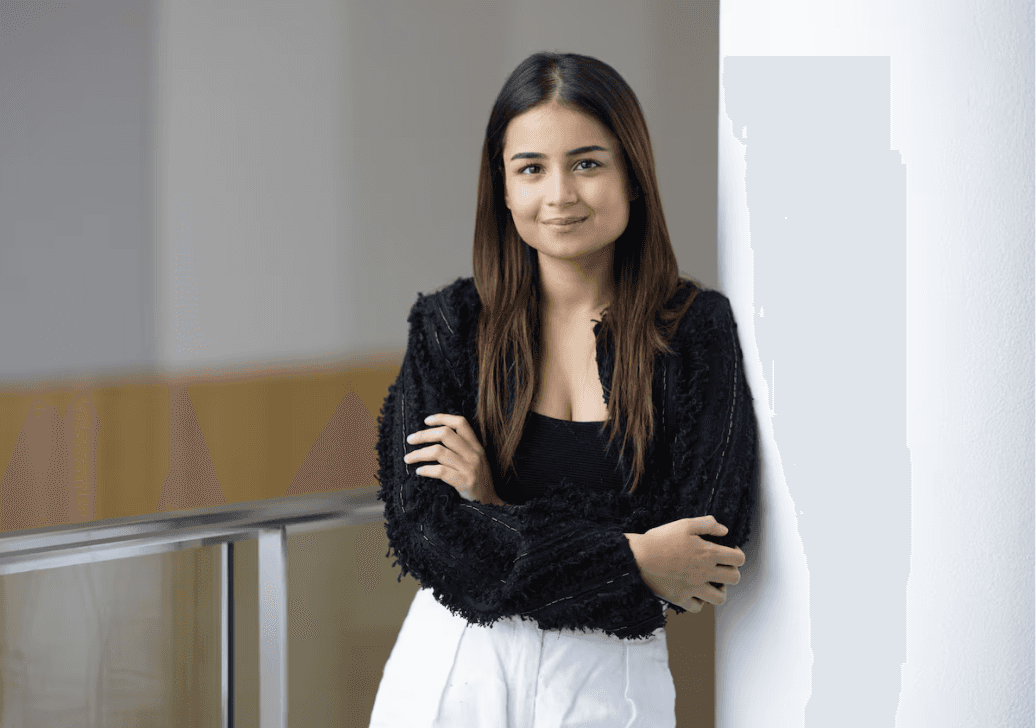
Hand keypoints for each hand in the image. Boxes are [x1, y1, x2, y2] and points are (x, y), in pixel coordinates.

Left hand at [403, 413, 503, 505]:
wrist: (490, 504)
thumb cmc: (478, 481)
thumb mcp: (476, 460)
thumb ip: (462, 448)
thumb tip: (436, 437)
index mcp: (477, 446)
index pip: (460, 423)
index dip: (442, 418)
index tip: (426, 420)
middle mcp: (474, 454)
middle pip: (445, 434)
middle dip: (423, 435)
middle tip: (410, 440)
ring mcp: (470, 468)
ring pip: (439, 452)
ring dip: (419, 454)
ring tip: (408, 458)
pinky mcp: (465, 482)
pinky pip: (440, 471)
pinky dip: (426, 470)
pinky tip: (419, 471)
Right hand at [627, 516, 744, 611]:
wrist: (637, 558)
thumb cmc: (660, 539)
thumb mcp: (684, 524)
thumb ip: (707, 524)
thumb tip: (724, 530)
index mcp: (708, 553)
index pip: (738, 559)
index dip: (737, 554)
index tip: (728, 551)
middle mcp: (705, 573)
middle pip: (734, 578)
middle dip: (732, 572)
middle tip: (721, 567)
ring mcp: (694, 588)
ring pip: (720, 598)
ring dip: (719, 590)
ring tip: (711, 582)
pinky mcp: (681, 598)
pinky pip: (698, 607)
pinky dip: (700, 602)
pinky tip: (695, 592)